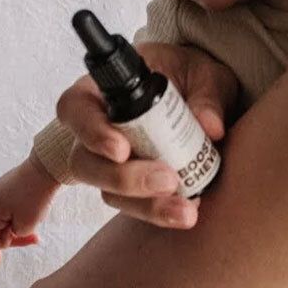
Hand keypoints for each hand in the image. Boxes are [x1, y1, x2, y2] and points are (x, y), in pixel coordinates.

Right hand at [0, 154, 60, 267]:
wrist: (48, 166)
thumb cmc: (37, 197)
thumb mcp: (26, 226)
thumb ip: (13, 236)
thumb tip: (9, 230)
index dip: (2, 246)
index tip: (21, 237)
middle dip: (13, 236)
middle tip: (36, 239)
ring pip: (2, 219)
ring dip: (18, 225)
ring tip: (38, 218)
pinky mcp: (6, 186)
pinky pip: (8, 207)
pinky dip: (19, 213)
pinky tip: (36, 209)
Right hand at [56, 43, 236, 228]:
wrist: (202, 96)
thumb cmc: (192, 75)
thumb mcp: (205, 75)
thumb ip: (207, 96)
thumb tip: (211, 127)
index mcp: (102, 91)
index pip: (75, 108)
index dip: (91, 132)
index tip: (122, 150)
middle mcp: (96, 130)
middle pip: (86, 162)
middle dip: (124, 178)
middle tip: (167, 180)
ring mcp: (110, 163)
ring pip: (109, 192)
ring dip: (146, 205)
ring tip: (185, 209)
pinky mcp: (131, 188)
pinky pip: (134, 206)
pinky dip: (160, 212)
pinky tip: (187, 211)